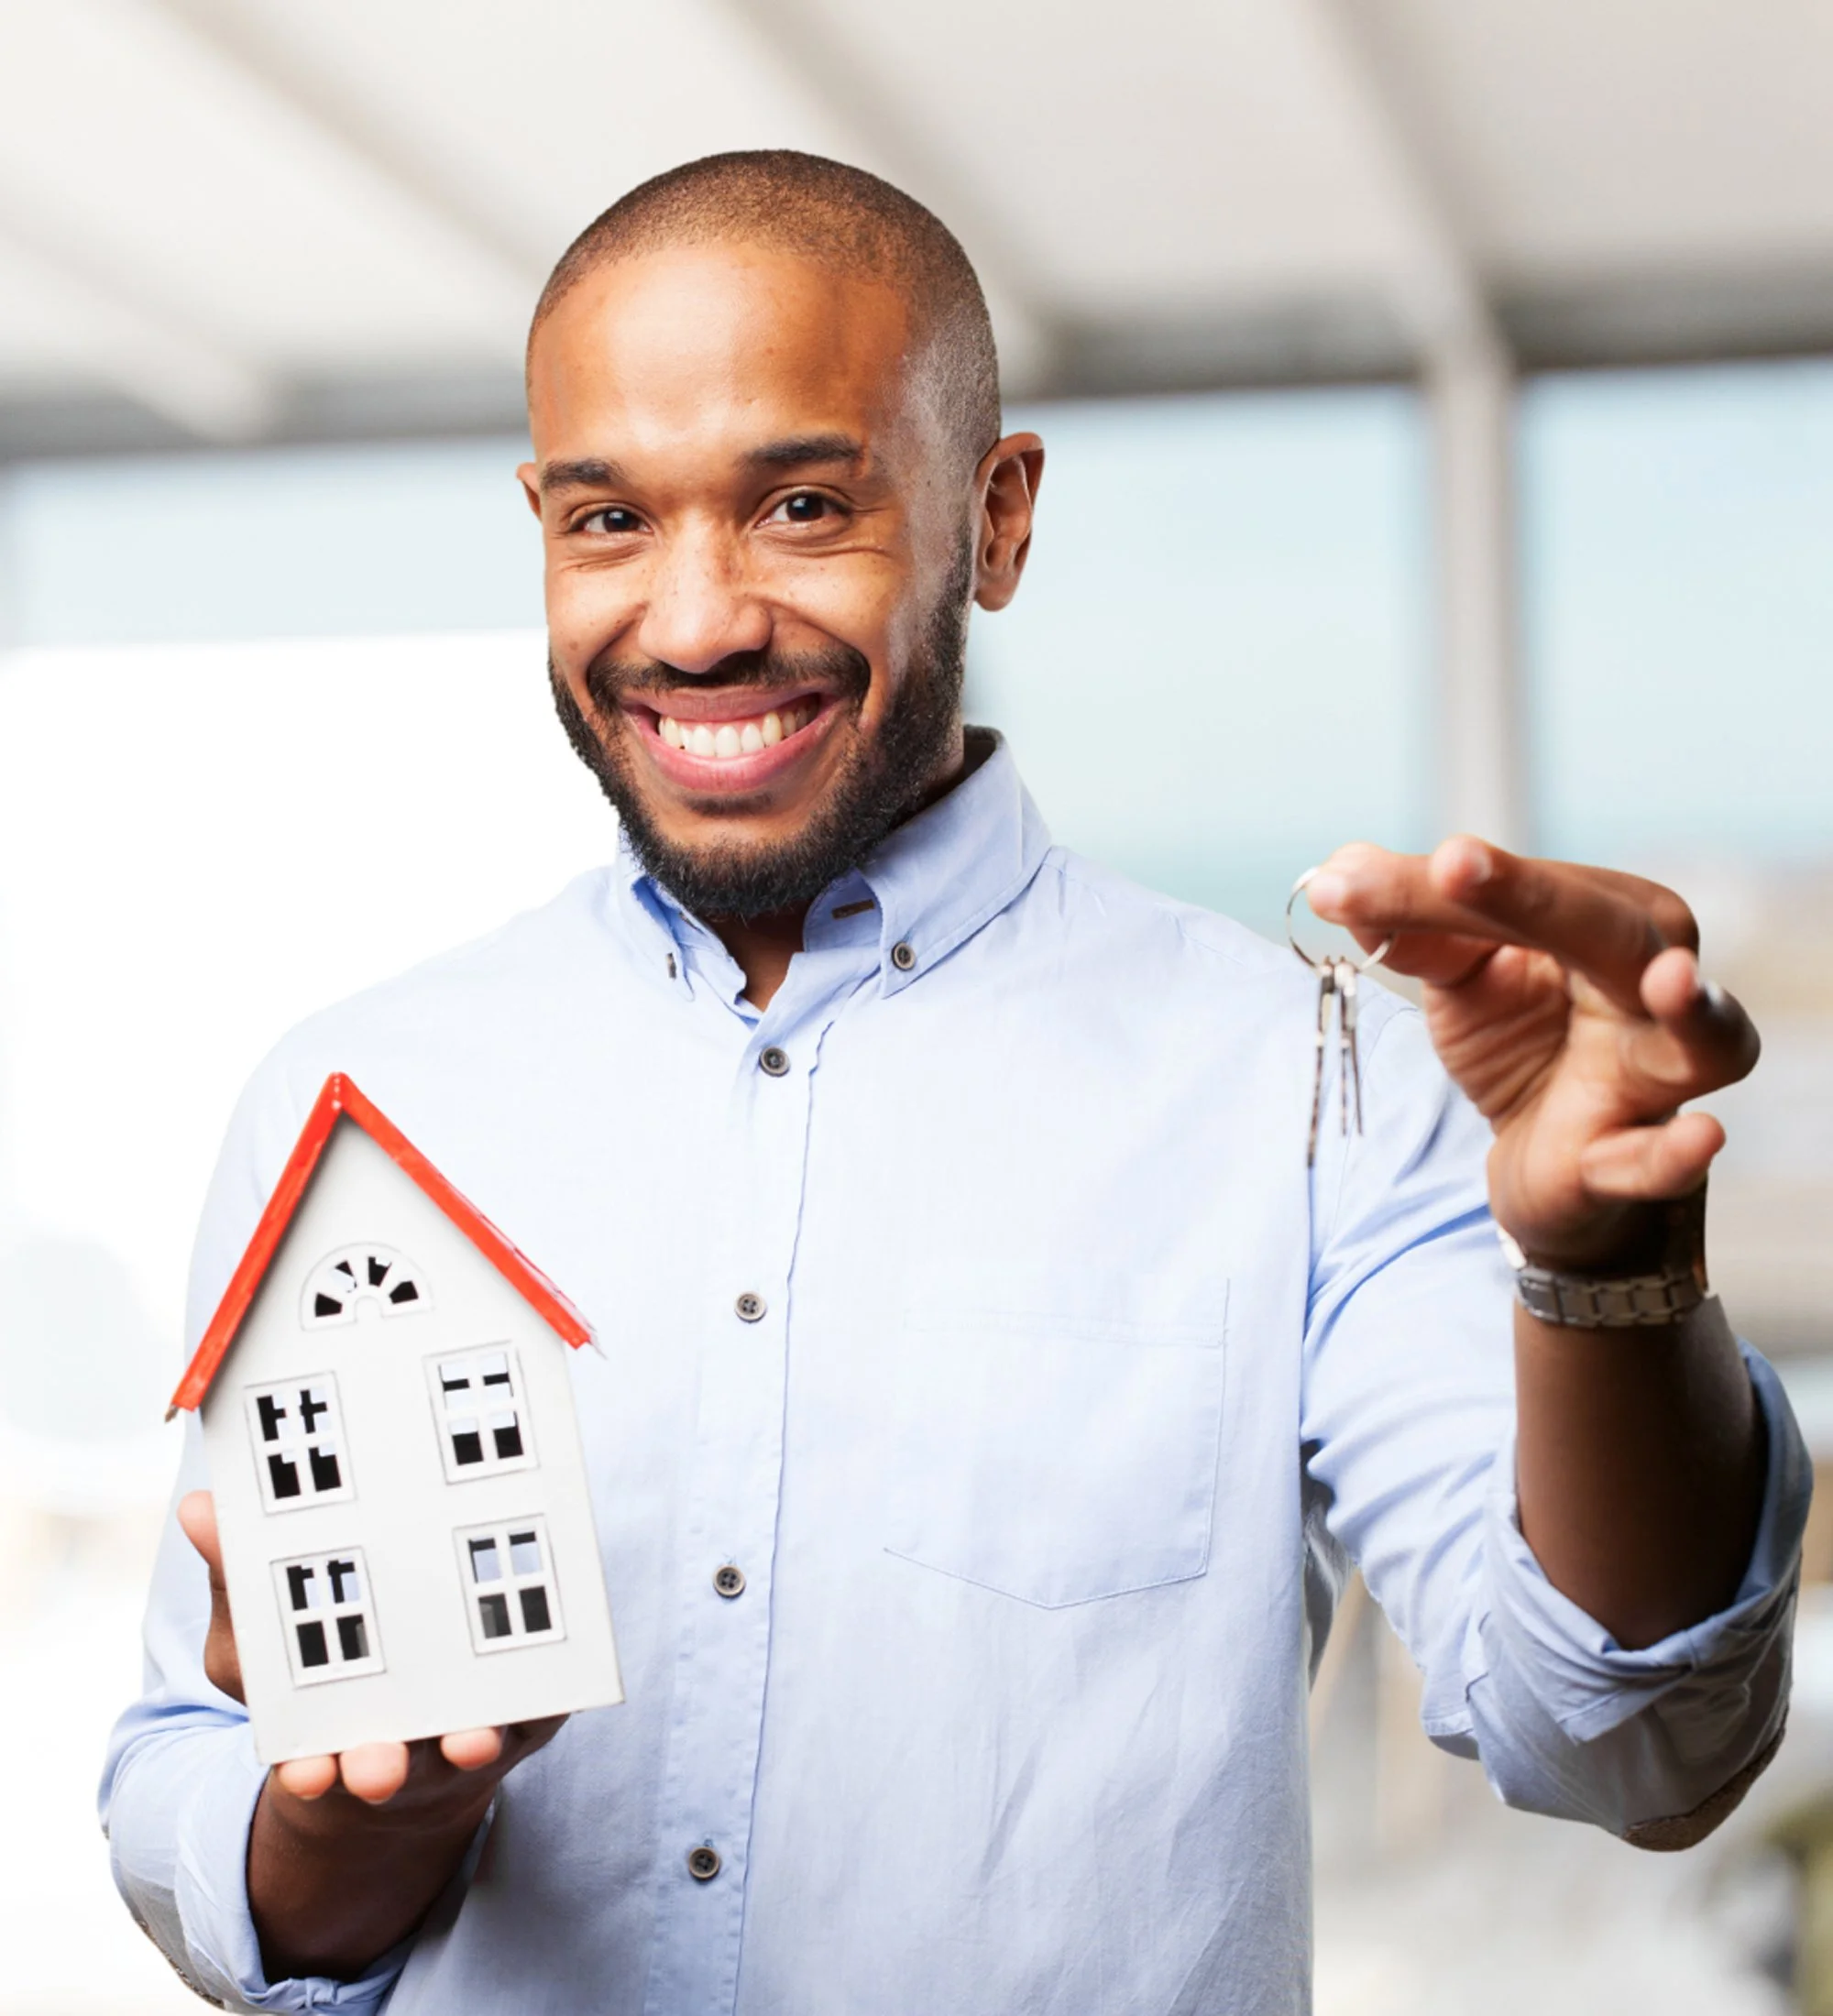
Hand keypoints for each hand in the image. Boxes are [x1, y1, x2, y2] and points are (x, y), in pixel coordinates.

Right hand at [177, 1490, 564, 1803]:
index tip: (306, 1775)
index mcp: (323, 1745)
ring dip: (468, 1741)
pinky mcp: (528, 1713)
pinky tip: (548, 1668)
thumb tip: (200, 1507)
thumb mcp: (265, 1644)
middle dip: (382, 1767)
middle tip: (378, 1767)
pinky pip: (540, 1706)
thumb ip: (239, 1583)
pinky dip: (541, 1694)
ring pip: (469, 1746)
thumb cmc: (328, 1677)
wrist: (415, 1729)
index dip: (309, 1773)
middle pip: (389, 1770)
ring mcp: (461, 1734)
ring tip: (468, 1739)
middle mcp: (396, 1753)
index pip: (311, 1767)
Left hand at [1304, 836, 1759, 1267]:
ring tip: (1668, 981)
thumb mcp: (1458, 973)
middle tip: (1455, 865)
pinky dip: (1676, 1153)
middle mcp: (1658, 981)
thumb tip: (1335, 873)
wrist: (1546, 1155)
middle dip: (1532, 900)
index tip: (1348, 879)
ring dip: (1690, 1012)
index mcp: (1612, 916)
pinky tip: (1699, 1137)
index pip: (1528, 889)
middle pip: (1608, 933)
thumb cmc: (1518, 1034)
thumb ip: (1409, 924)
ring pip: (1699, 1039)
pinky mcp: (1639, 1157)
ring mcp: (1660, 1073)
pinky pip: (1664, 1157)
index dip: (1436, 885)